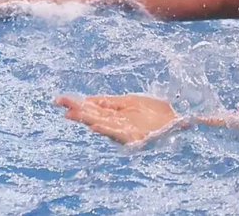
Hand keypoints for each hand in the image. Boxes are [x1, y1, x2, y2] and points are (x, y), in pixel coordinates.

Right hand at [55, 94, 181, 144]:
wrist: (177, 117)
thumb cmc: (155, 111)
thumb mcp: (130, 102)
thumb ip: (110, 103)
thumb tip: (89, 100)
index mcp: (116, 113)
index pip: (93, 109)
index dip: (78, 105)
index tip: (62, 101)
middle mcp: (117, 123)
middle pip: (93, 116)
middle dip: (77, 111)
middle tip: (61, 105)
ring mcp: (125, 130)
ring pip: (102, 125)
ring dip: (87, 120)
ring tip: (72, 114)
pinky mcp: (134, 137)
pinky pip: (117, 134)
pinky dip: (106, 130)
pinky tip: (94, 126)